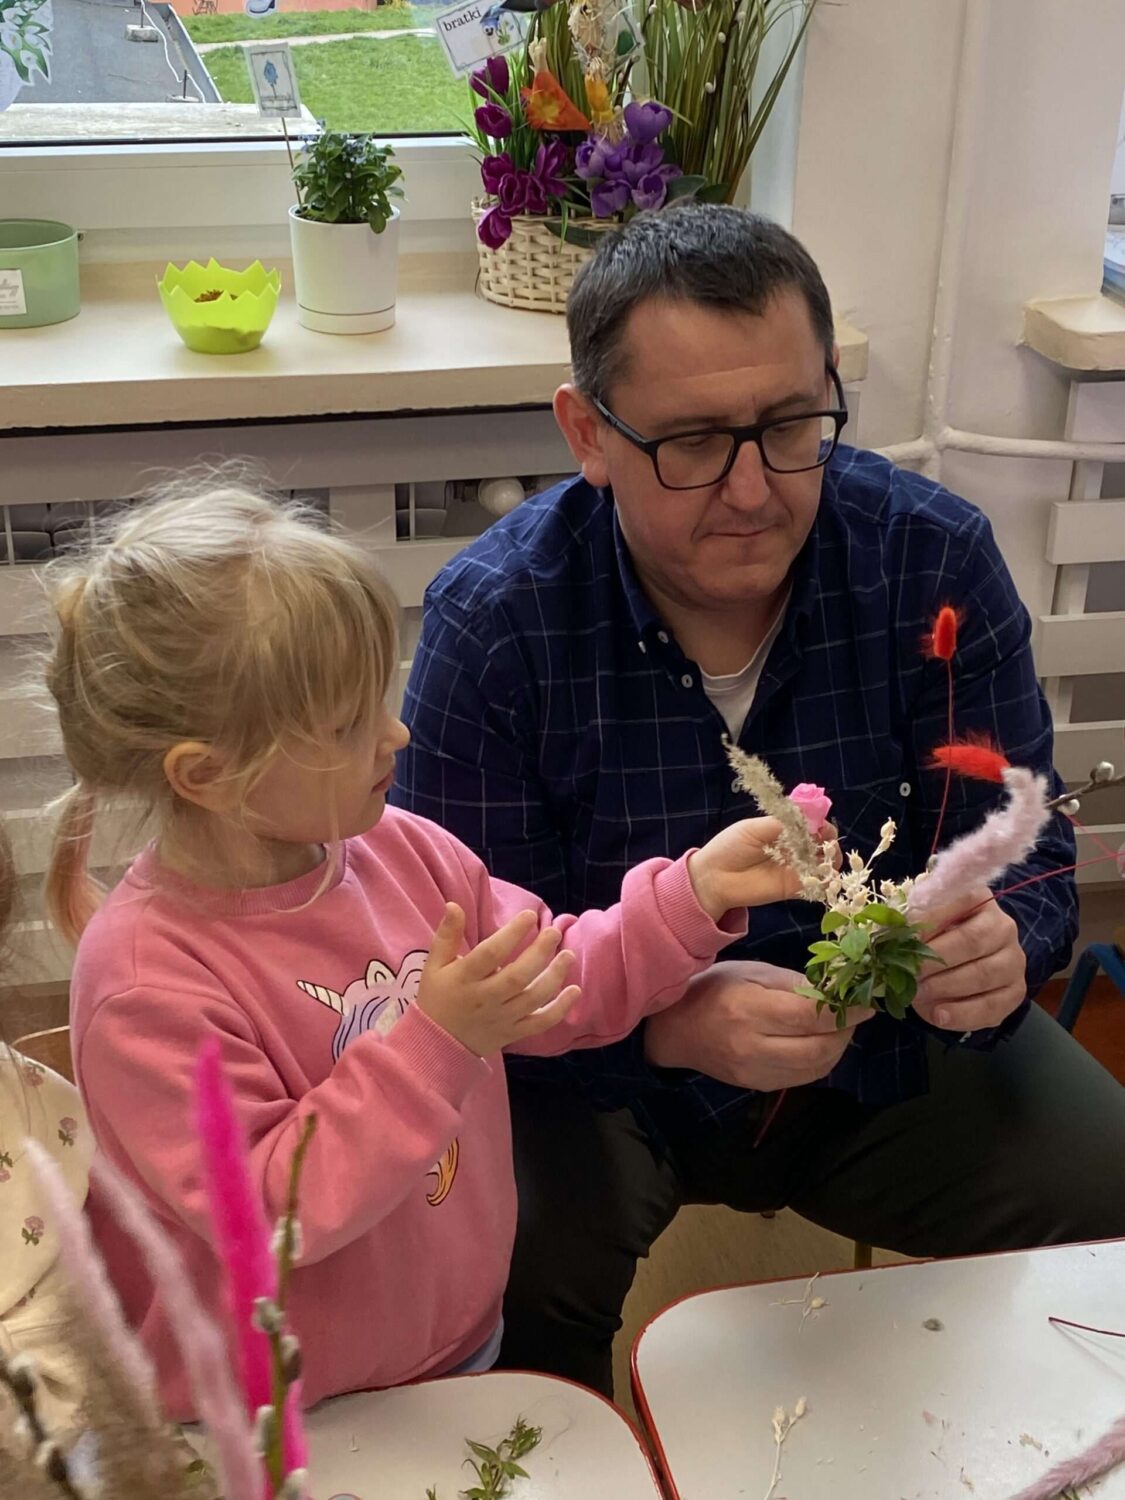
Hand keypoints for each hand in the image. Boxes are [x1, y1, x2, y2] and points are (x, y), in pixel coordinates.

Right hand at [417, 904, 580, 1056]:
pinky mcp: (513, 1033)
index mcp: (464, 979)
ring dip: (555, 976)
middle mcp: (485, 999)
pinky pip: (540, 1023)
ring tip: (568, 956)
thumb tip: (454, 905)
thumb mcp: (434, 966)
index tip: (529, 916)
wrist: (436, 1046)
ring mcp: (501, 1018)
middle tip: (553, 932)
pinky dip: (560, 1009)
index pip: (490, 954)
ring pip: (533, 998)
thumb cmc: (437, 999)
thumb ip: (446, 936)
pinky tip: (574, 991)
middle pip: (517, 976)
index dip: (512, 934)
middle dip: (539, 953)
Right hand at [644, 960, 874, 1089]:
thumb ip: (793, 983)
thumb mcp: (751, 972)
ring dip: (837, 1049)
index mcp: (748, 1010)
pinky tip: (819, 1043)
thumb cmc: (712, 990)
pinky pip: (802, 1079)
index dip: (845, 1012)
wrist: (675, 1030)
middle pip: (818, 1049)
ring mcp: (754, 1072)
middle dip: (845, 1032)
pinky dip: (820, 1061)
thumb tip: (834, 992)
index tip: (866, 1002)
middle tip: (853, 1014)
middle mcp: (752, 1047)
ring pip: (815, 1069)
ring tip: (839, 1027)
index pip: (809, 1017)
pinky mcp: (757, 1086)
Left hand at [688, 818, 837, 921]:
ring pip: (825, 863)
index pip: (812, 823)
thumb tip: (809, 820)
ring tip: (826, 859)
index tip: (822, 826)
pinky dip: (826, 880)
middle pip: (823, 843)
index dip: (821, 823)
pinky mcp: (795, 888)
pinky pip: (817, 884)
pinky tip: (825, 876)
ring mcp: (796, 868)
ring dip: (831, 859)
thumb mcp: (755, 828)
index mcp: (785, 829)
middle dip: (830, 841)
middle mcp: (794, 847)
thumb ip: (782, 824)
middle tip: (826, 843)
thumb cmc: (730, 847)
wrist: (715, 877)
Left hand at [912, 886, 1025, 1032]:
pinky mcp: (1015, 991)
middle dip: (935, 960)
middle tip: (909, 972)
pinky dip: (962, 1014)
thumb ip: (913, 923)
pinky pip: (992, 1006)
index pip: (959, 902)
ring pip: (983, 974)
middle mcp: (1004, 927)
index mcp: (979, 899)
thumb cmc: (933, 939)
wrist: (953, 968)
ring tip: (918, 993)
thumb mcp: (921, 924)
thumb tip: (897, 933)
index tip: (904, 940)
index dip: (929, 922)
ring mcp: (1013, 960)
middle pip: (972, 941)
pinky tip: (939, 1015)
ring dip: (945, 987)